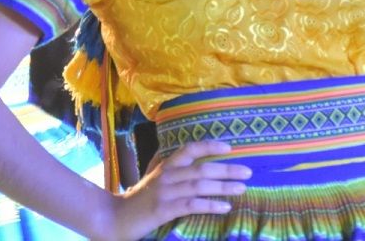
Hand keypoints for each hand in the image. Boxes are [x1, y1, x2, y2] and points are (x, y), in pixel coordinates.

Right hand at [104, 141, 248, 240]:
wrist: (116, 218)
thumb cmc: (140, 201)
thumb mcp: (156, 182)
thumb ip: (174, 174)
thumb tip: (200, 169)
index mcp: (165, 167)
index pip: (189, 150)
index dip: (209, 146)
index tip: (230, 147)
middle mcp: (166, 176)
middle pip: (200, 168)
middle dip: (226, 169)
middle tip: (248, 171)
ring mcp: (165, 192)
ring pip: (198, 185)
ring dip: (223, 186)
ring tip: (242, 188)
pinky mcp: (163, 209)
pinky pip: (191, 205)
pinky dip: (210, 204)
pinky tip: (225, 207)